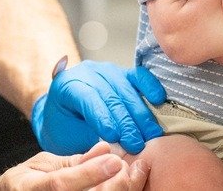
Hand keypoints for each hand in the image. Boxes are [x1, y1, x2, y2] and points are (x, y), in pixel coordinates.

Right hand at [0, 142, 148, 190]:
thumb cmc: (26, 182)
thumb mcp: (42, 165)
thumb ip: (74, 160)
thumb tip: (104, 149)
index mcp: (32, 189)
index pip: (62, 185)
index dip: (89, 173)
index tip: (114, 160)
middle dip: (114, 185)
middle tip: (129, 167)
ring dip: (121, 190)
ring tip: (134, 174)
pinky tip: (128, 183)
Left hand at [31, 61, 165, 154]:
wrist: (64, 112)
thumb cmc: (65, 127)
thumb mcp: (68, 135)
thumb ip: (88, 139)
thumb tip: (111, 152)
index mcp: (67, 84)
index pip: (88, 98)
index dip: (102, 117)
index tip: (114, 136)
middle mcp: (88, 72)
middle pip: (110, 95)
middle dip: (126, 122)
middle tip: (136, 144)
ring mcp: (107, 70)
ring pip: (126, 89)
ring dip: (140, 114)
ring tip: (150, 135)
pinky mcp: (123, 73)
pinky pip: (138, 76)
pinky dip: (149, 86)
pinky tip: (158, 99)